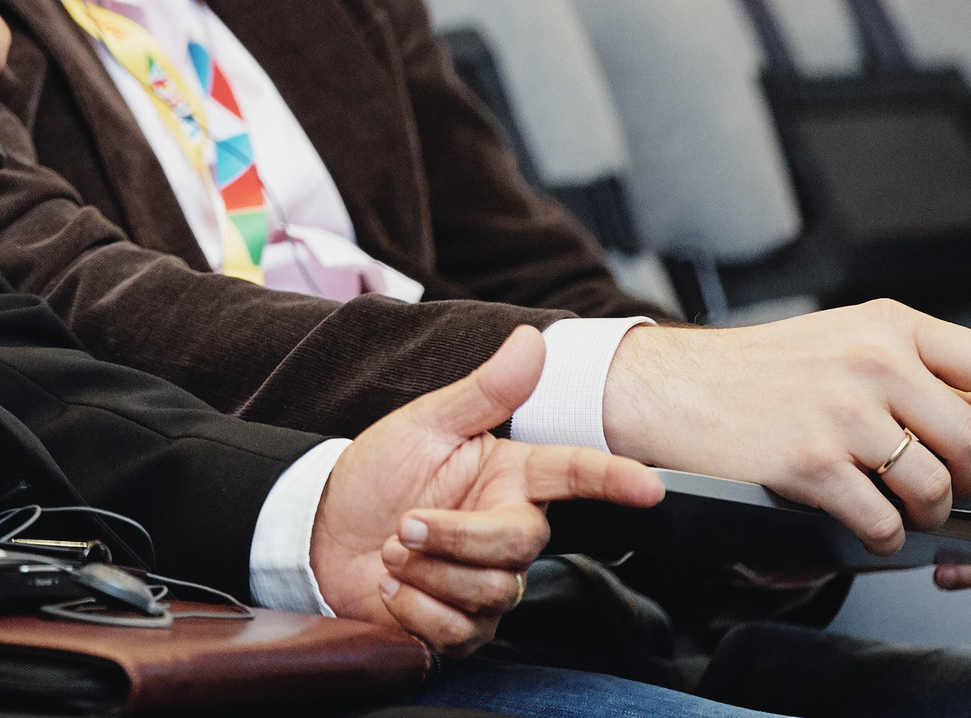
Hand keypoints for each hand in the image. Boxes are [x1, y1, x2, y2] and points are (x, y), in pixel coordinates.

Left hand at [311, 327, 665, 655]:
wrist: (322, 532)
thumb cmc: (376, 475)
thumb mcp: (422, 424)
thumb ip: (483, 391)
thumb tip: (532, 340)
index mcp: (508, 478)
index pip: (572, 474)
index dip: (611, 479)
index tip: (649, 485)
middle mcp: (507, 531)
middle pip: (519, 545)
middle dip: (455, 537)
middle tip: (404, 524)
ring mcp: (488, 583)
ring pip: (490, 592)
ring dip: (425, 572)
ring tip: (392, 551)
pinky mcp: (462, 626)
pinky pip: (458, 631)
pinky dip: (412, 608)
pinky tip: (392, 588)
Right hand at [600, 301, 970, 554]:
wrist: (666, 386)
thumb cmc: (755, 373)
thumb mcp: (840, 345)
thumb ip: (915, 383)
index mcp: (887, 326)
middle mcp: (872, 361)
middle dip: (970, 483)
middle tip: (940, 488)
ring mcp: (841, 412)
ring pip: (937, 491)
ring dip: (925, 516)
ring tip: (895, 506)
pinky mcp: (810, 461)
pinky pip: (885, 523)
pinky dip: (883, 537)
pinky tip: (859, 521)